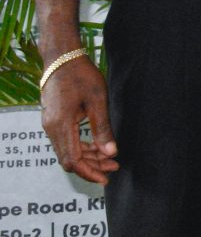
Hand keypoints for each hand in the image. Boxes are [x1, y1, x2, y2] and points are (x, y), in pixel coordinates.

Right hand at [41, 56, 116, 183]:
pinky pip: (66, 141)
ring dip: (88, 157)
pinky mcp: (53, 120)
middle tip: (113, 168)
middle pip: (69, 159)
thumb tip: (111, 153)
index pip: (73, 160)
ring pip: (68, 151)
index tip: (106, 179)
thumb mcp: (97, 100)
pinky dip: (82, 147)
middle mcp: (51, 128)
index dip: (89, 172)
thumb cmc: (81, 75)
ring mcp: (50, 125)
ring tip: (110, 158)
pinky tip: (98, 146)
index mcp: (61, 125)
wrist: (61, 58)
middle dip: (92, 167)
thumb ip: (103, 128)